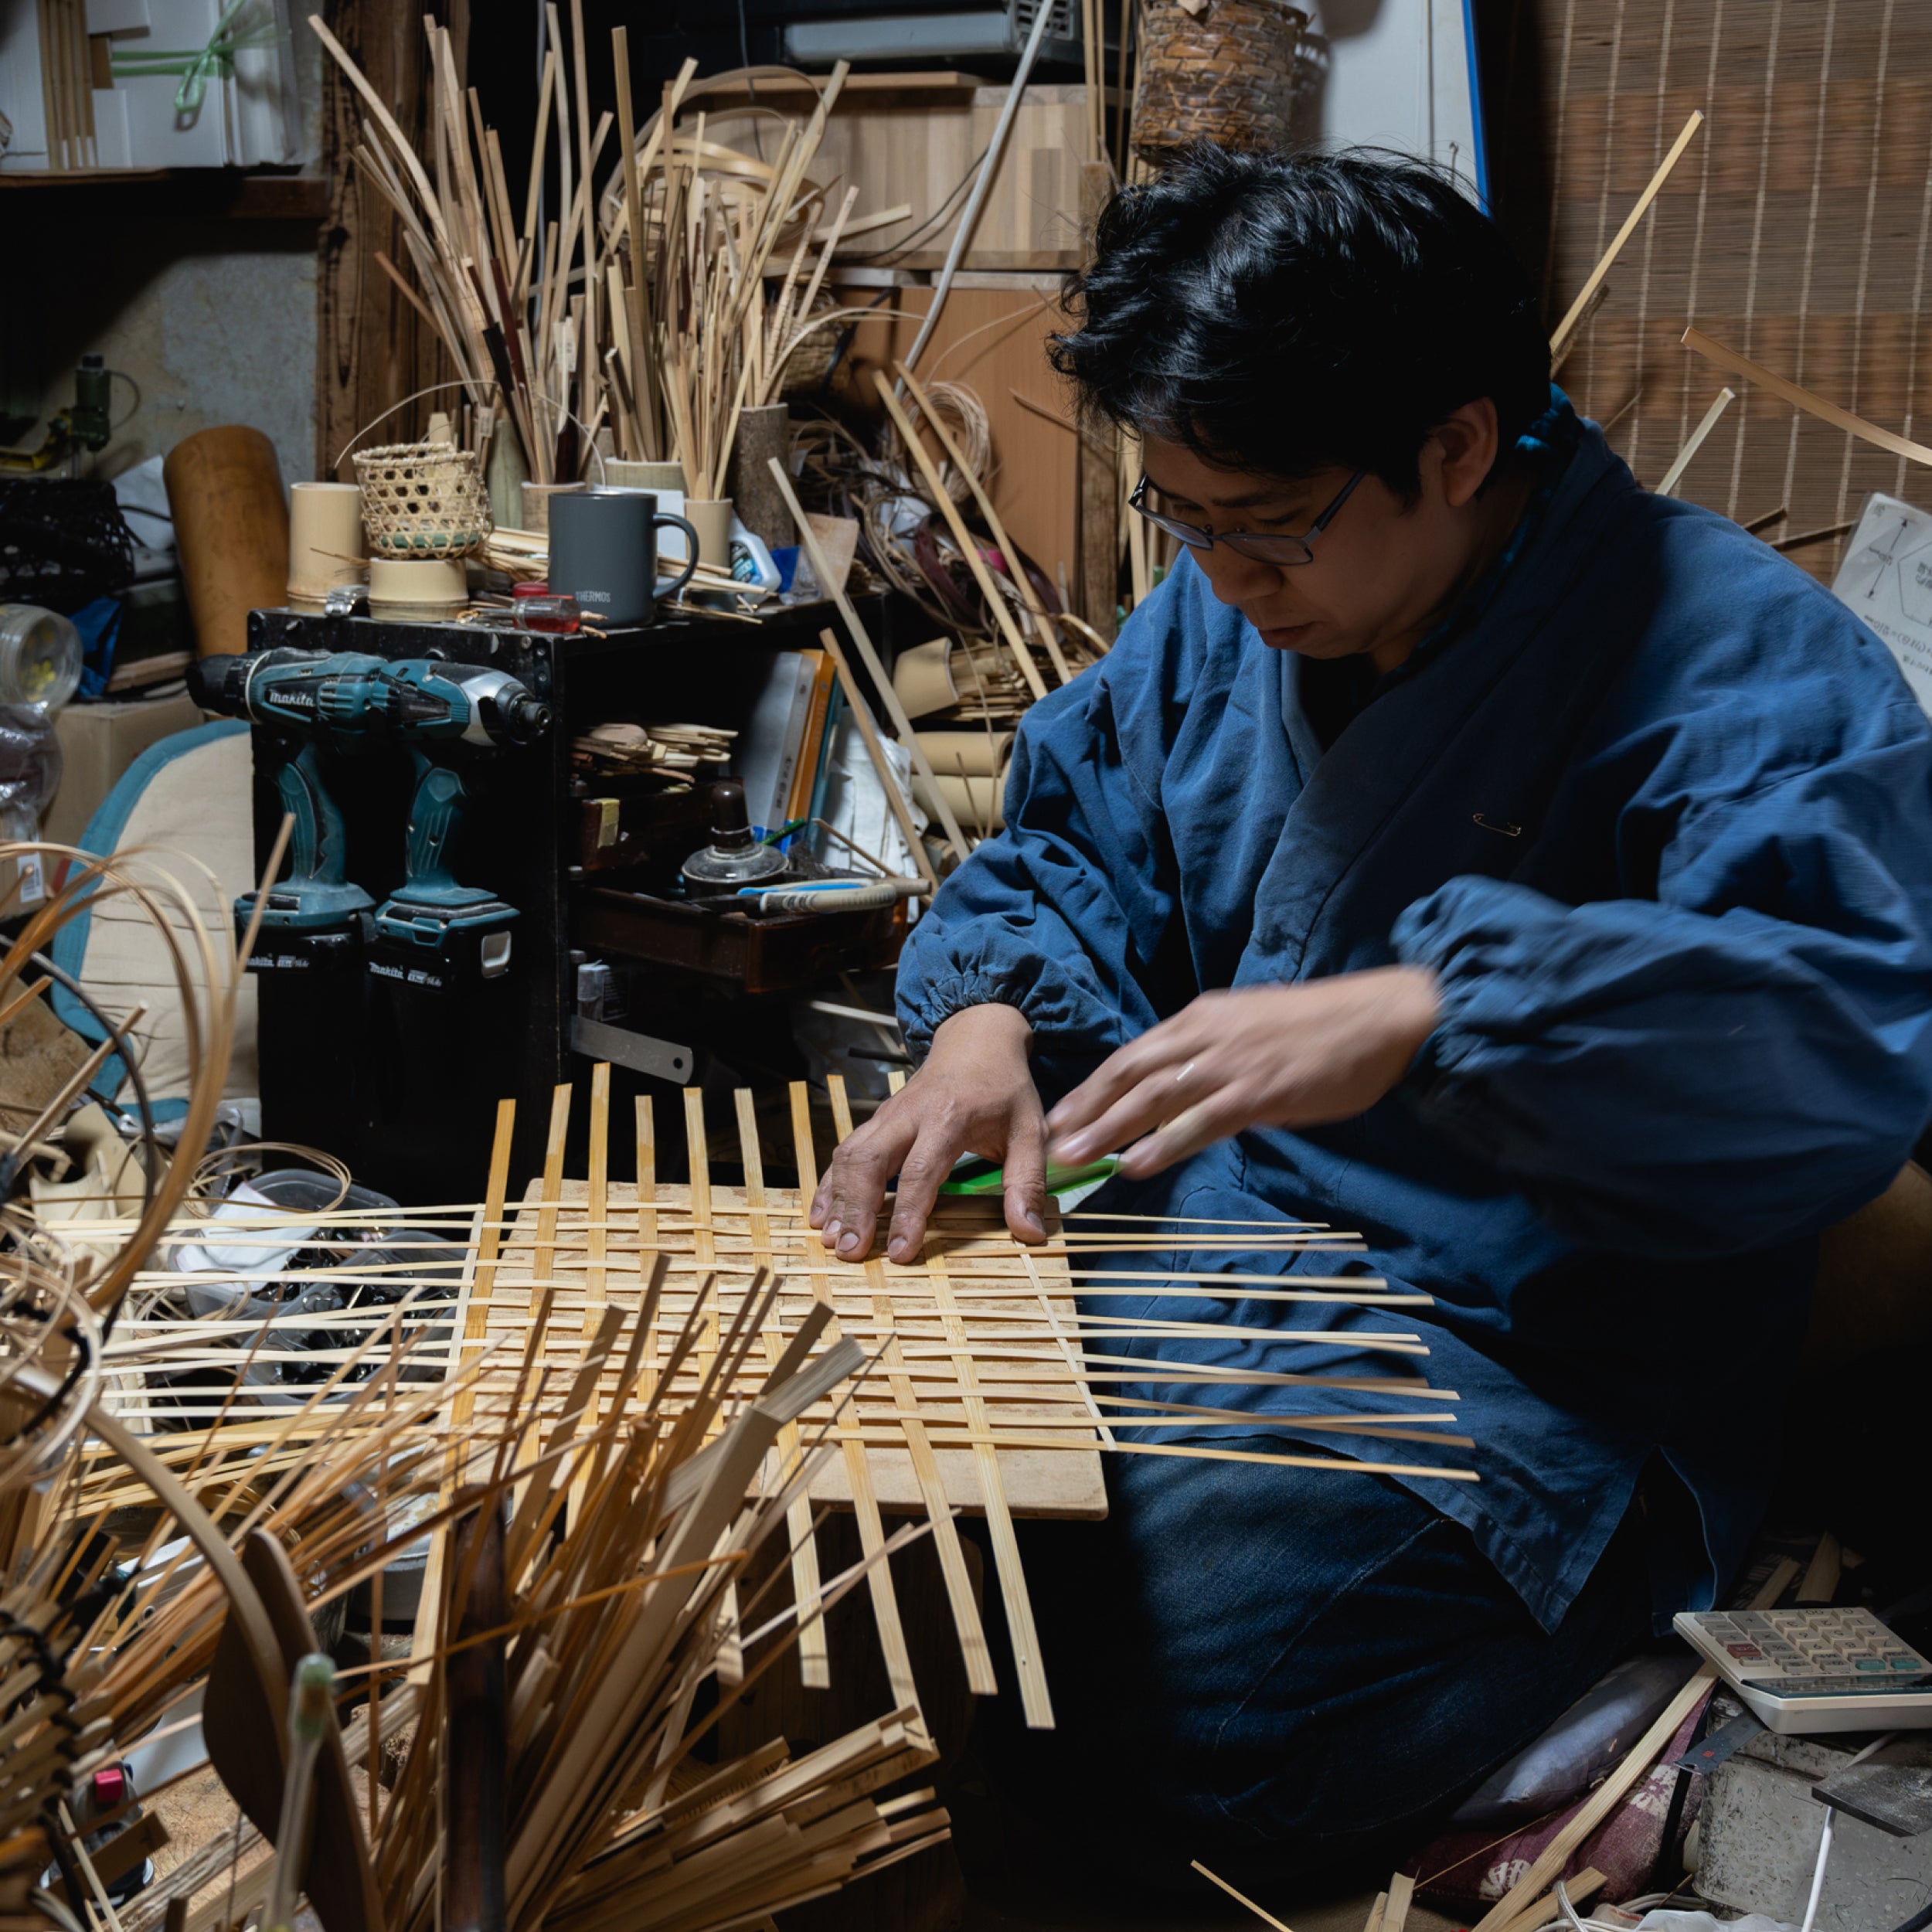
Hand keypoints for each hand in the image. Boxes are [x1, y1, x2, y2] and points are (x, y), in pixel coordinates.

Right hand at [810, 1003, 1047, 1262]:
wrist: (977, 1042)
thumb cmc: (1004, 1089)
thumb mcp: (1030, 1131)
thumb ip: (1026, 1181)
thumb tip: (1029, 1233)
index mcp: (948, 1117)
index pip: (920, 1171)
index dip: (908, 1214)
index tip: (900, 1252)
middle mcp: (909, 1115)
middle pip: (869, 1161)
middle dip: (856, 1209)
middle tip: (852, 1252)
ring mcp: (887, 1115)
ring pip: (850, 1155)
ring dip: (838, 1199)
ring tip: (833, 1240)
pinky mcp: (877, 1120)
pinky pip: (846, 1151)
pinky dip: (830, 1183)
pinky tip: (822, 1214)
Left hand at [1045, 968, 1440, 1179]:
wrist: (1380, 1017)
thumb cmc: (1322, 1029)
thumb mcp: (1253, 1031)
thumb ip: (1215, 1060)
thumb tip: (1187, 1098)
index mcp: (1201, 1019)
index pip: (1133, 1056)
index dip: (1093, 1088)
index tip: (1060, 1115)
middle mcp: (1205, 1036)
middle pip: (1130, 1075)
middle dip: (1086, 1110)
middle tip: (1048, 1142)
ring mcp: (1230, 1064)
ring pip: (1153, 1098)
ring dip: (1109, 1129)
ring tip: (1074, 1157)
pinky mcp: (1259, 1091)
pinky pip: (1199, 1121)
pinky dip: (1163, 1143)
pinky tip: (1135, 1164)